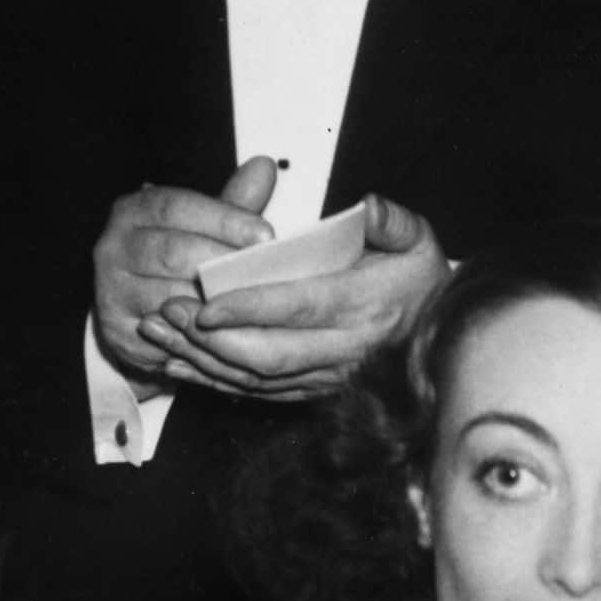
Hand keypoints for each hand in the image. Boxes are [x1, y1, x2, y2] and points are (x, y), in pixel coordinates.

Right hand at [90, 158, 280, 389]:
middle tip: (264, 273)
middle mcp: (112, 246)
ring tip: (254, 303)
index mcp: (133, 211)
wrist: (137, 313)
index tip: (265, 234)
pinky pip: (167, 333)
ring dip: (215, 302)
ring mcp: (110, 290)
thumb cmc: (176, 262)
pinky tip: (231, 331)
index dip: (223, 219)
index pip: (177, 206)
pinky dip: (200, 332)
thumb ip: (232, 203)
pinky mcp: (117, 330)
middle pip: (172, 251)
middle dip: (222, 262)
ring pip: (169, 295)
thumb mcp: (202, 229)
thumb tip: (265, 166)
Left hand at [148, 193, 450, 400]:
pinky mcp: (317, 392)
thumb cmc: (422, 279)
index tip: (205, 301)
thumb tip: (368, 206)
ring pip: (259, 379)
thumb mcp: (419, 240)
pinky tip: (180, 365)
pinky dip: (217, 382)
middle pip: (269, 353)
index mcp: (365, 306)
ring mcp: (329, 378)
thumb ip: (391, 221)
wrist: (442, 333)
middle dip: (212, 339)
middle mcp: (345, 351)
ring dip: (203, 361)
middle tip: (167, 312)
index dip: (249, 308)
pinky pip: (261, 394)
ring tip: (157, 335)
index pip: (299, 307)